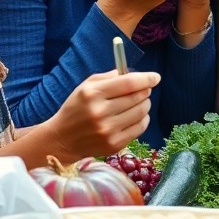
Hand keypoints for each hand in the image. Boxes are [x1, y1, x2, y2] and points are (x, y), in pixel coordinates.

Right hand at [44, 70, 160, 160]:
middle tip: (144, 90)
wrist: (62, 140)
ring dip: (144, 104)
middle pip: (137, 97)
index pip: (128, 83)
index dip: (146, 78)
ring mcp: (108, 130)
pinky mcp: (114, 144)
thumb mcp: (85, 87)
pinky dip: (143, 119)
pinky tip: (136, 116)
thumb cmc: (76, 109)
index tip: (155, 77)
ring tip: (139, 103)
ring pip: (142, 112)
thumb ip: (109, 77)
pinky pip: (140, 128)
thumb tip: (132, 74)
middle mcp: (101, 112)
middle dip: (145, 91)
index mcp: (93, 94)